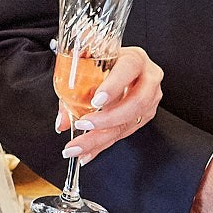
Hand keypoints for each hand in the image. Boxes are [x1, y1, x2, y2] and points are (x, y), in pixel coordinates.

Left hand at [57, 45, 163, 163]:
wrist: (121, 68)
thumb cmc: (104, 64)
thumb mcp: (87, 67)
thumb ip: (71, 88)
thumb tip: (62, 123)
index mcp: (135, 59)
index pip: (128, 69)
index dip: (113, 86)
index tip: (96, 101)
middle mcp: (148, 79)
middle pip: (135, 103)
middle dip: (107, 119)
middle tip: (83, 126)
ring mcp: (150, 100)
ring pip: (130, 123)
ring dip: (101, 138)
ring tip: (78, 148)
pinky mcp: (145, 116)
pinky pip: (124, 133)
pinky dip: (103, 145)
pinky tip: (87, 153)